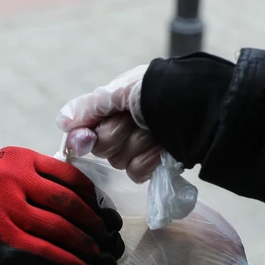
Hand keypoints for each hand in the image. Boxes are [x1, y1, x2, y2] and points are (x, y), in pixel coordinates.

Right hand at [0, 147, 124, 264]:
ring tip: (107, 262)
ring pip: (63, 232)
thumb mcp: (1, 177)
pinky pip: (50, 256)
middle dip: (97, 227)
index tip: (109, 217)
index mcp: (16, 158)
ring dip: (91, 251)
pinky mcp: (4, 243)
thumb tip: (90, 203)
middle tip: (113, 242)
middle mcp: (11, 179)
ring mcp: (6, 211)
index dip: (95, 201)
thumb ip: (36, 180)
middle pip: (70, 205)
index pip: (69, 177)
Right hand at [56, 65, 161, 183]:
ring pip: (119, 162)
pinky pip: (137, 174)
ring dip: (138, 145)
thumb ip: (88, 106)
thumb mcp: (121, 90)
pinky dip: (150, 160)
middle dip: (118, 135)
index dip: (83, 138)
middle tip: (137, 121)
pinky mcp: (155, 165)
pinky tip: (163, 148)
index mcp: (112, 106)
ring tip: (157, 132)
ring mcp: (139, 147)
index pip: (83, 131)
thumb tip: (61, 122)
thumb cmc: (162, 91)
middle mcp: (123, 126)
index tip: (88, 137)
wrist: (203, 108)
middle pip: (100, 149)